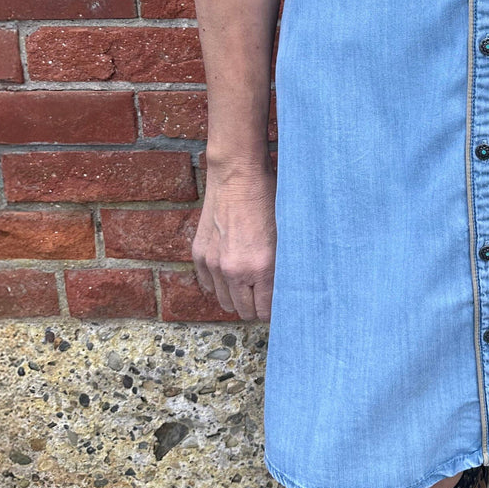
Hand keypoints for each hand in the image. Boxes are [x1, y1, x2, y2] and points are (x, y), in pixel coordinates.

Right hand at [191, 163, 276, 320]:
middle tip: (265, 296)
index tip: (278, 305)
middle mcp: (234, 270)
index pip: (265, 311)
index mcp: (261, 267)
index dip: (273, 310)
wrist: (238, 175)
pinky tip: (231, 273)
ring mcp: (213, 263)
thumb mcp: (286, 234)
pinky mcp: (200, 254)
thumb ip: (284, 265)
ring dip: (237, 298)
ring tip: (249, 286)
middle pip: (244, 311)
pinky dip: (219, 284)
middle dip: (255, 307)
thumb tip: (289, 289)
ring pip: (224, 302)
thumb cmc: (268, 199)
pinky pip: (208, 285)